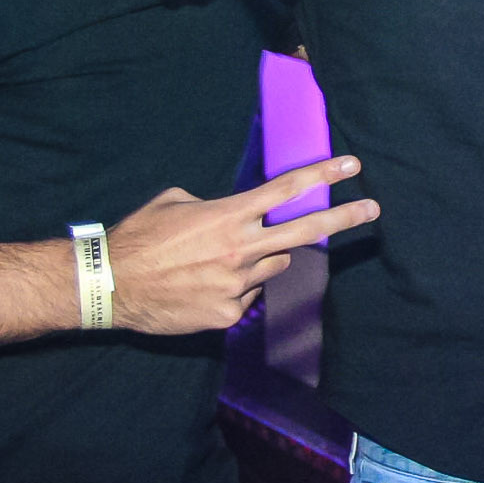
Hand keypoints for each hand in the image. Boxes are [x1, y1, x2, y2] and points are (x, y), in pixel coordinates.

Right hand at [106, 155, 377, 334]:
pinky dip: (233, 291)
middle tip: (373, 210)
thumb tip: (232, 215)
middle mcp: (241, 248)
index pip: (285, 190)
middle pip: (304, 232)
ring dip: (256, 262)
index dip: (322, 177)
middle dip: (343, 219)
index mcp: (228, 214)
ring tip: (213, 263)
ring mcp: (237, 285)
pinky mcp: (228, 315)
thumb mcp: (175, 203)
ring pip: (270, 268)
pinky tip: (200, 288)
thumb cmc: (139, 237)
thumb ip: (213, 206)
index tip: (351, 168)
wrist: (110, 285)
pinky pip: (246, 298)